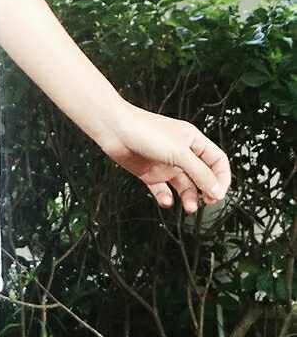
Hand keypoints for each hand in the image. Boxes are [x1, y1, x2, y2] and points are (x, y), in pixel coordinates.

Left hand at [97, 101, 230, 212]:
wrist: (114, 129)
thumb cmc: (145, 131)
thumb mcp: (179, 153)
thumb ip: (199, 173)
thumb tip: (217, 191)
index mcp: (193, 141)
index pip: (217, 161)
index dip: (222, 177)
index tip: (219, 193)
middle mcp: (181, 153)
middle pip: (202, 176)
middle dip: (206, 190)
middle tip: (206, 202)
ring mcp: (166, 164)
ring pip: (184, 186)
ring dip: (189, 198)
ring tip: (189, 207)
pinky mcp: (150, 173)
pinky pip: (162, 190)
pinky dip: (165, 198)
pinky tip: (165, 200)